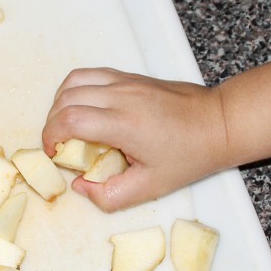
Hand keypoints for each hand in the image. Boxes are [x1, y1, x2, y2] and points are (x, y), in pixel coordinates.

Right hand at [42, 68, 227, 211]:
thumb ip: (109, 195)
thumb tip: (80, 187)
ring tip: (67, 126)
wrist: (219, 123)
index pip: (69, 121)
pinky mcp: (130, 76)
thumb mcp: (150, 187)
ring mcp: (125, 82)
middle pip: (65, 99)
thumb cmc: (189, 155)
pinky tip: (83, 109)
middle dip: (52, 123)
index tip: (55, 155)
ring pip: (73, 81)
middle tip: (60, 146)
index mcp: (124, 124)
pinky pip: (90, 75)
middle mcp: (121, 96)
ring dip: (60, 104)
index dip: (51, 137)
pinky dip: (76, 90)